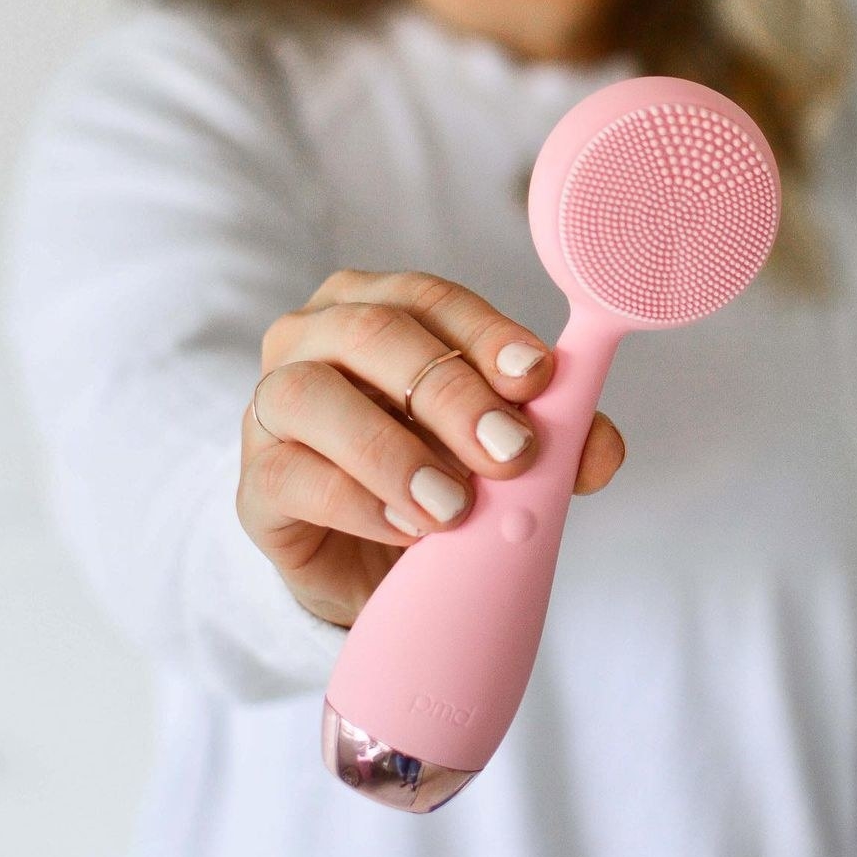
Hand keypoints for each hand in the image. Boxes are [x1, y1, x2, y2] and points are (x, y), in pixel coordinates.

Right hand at [236, 270, 625, 627]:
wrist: (369, 559)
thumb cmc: (435, 474)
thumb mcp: (500, 453)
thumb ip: (554, 441)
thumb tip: (601, 446)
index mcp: (377, 308)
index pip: (430, 296)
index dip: (486, 332)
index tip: (538, 377)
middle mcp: (315, 338)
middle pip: (374, 334)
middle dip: (450, 391)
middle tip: (509, 451)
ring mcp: (272, 406)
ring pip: (313, 396)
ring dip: (393, 450)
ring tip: (454, 506)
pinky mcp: (255, 480)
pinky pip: (292, 475)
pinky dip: (357, 500)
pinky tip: (406, 528)